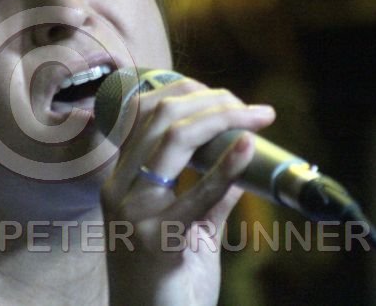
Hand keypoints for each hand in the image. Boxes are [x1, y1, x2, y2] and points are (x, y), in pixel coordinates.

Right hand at [101, 77, 275, 305]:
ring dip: (221, 119)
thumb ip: (208, 199)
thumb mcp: (185, 232)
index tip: (221, 94)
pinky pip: (198, 194)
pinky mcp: (159, 240)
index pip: (142, 116)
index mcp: (120, 182)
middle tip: (249, 105)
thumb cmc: (167, 284)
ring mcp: (135, 213)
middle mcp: (119, 190)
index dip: (182, 92)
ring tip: (256, 115)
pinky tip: (248, 146)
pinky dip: (227, 166)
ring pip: (172, 140)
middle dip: (208, 99)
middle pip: (159, 118)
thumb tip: (241, 168)